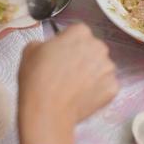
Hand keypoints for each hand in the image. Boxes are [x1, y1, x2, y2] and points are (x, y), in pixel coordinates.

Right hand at [17, 24, 118, 143]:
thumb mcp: (30, 50)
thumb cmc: (36, 79)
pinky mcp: (113, 88)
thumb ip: (45, 43)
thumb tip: (49, 48)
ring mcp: (108, 68)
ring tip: (74, 87)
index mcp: (80, 32)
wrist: (46, 111)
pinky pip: (105, 86)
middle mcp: (99, 46)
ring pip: (101, 68)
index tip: (59, 55)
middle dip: (82, 58)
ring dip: (91, 74)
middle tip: (66, 73)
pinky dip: (97, 91)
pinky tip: (82, 97)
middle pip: (92, 49)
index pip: (77, 32)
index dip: (67, 44)